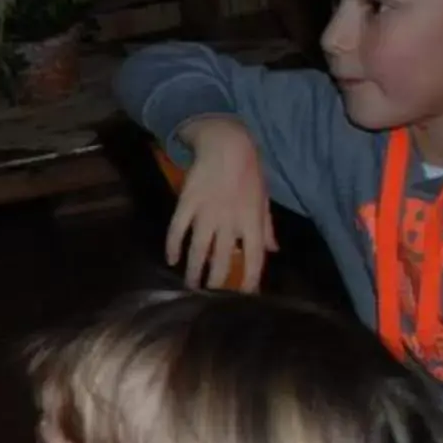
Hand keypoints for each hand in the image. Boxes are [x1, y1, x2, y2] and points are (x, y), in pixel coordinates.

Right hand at [164, 118, 273, 290]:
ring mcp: (206, 213)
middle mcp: (229, 221)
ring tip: (190, 287)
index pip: (254, 257)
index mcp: (252, 220)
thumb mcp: (263, 199)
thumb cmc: (249, 171)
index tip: (245, 296)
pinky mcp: (186, 204)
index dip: (250, 279)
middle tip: (211, 298)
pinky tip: (170, 259)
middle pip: (222, 259)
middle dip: (217, 282)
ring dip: (194, 271)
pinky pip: (177, 230)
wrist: (226, 144)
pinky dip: (172, 246)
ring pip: (199, 250)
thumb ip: (266, 227)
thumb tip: (272, 250)